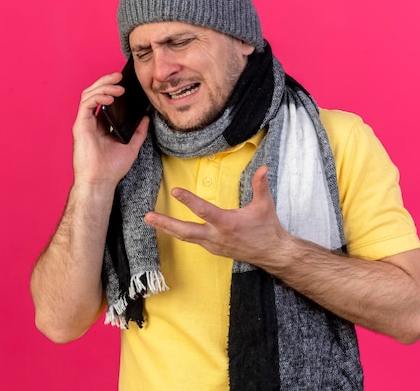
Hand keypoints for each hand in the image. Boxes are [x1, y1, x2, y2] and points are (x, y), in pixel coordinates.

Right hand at [72, 72, 148, 187]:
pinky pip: (86, 103)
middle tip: (120, 75)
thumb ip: (138, 131)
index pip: (103, 99)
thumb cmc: (112, 168)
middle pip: (94, 93)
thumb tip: (146, 118)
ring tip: (118, 85)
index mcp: (100, 125)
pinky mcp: (80, 125)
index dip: (112, 87)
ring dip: (103, 85)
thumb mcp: (132, 146)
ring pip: (88, 94)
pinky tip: (111, 96)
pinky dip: (98, 96)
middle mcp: (91, 121)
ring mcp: (84, 123)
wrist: (101, 182)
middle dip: (106, 80)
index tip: (125, 82)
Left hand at [143, 166, 288, 264]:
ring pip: (185, 237)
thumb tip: (263, 167)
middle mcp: (216, 236)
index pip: (203, 210)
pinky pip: (193, 240)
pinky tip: (169, 227)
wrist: (272, 253)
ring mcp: (213, 245)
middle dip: (165, 223)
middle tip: (147, 217)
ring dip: (167, 228)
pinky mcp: (213, 249)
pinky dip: (179, 233)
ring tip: (151, 220)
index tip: (175, 190)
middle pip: (185, 231)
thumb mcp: (265, 205)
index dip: (188, 200)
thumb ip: (261, 185)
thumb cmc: (268, 228)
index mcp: (227, 223)